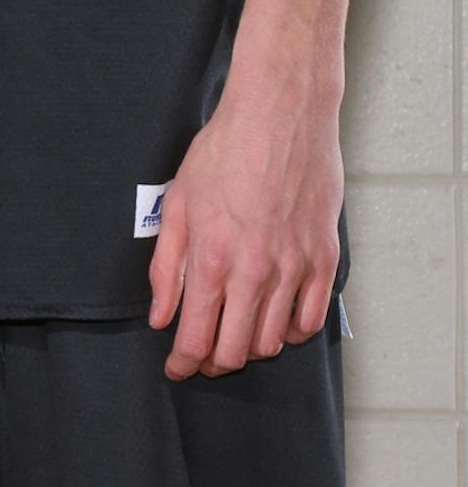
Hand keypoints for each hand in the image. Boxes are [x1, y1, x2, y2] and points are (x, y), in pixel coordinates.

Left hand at [147, 60, 342, 379]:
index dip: (183, 362)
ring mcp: (295, 270)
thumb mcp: (177, 201)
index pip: (196, 337)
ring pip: (273, 341)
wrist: (279, 118)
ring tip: (234, 333)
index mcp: (211, 259)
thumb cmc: (223, 152)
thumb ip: (165, 264)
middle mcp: (255, 273)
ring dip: (249, 347)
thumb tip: (160, 315)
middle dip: (214, 361)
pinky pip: (311, 321)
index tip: (177, 368)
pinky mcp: (325, 262)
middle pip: (236, 351)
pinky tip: (274, 320)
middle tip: (203, 354)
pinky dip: (290, 331)